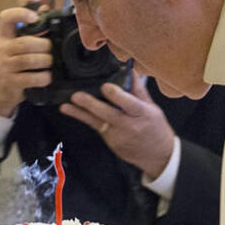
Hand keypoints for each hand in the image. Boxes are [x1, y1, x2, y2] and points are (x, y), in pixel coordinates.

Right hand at [0, 6, 52, 116]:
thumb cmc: (8, 63)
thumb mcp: (11, 45)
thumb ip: (28, 28)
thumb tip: (45, 8)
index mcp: (2, 37)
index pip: (6, 18)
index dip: (21, 14)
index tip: (35, 18)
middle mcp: (0, 50)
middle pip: (25, 42)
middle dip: (44, 46)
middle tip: (50, 50)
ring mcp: (4, 67)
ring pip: (29, 60)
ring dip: (46, 61)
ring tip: (50, 62)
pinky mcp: (10, 83)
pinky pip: (31, 78)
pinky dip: (44, 77)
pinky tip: (47, 76)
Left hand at [59, 74, 176, 177]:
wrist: (158, 156)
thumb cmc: (156, 128)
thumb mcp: (152, 107)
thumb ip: (138, 89)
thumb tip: (130, 69)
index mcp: (143, 114)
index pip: (130, 104)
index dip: (117, 96)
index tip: (105, 86)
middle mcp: (130, 126)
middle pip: (109, 114)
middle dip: (92, 105)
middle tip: (77, 96)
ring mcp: (118, 136)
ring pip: (97, 122)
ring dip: (80, 113)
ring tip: (66, 106)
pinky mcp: (110, 142)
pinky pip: (96, 128)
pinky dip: (85, 118)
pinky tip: (72, 110)